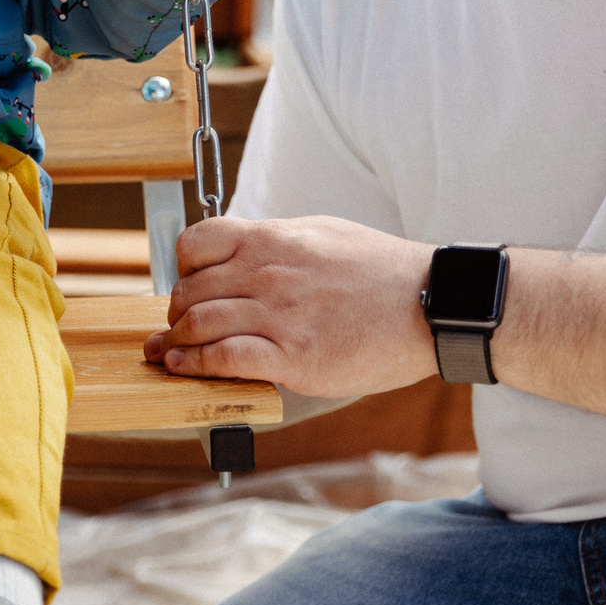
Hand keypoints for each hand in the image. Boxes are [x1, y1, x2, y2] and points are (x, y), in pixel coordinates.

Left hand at [141, 215, 435, 397]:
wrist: (432, 304)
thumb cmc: (382, 271)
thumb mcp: (321, 234)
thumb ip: (277, 242)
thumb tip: (244, 250)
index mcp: (271, 239)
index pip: (195, 244)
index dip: (182, 268)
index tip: (188, 285)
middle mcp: (266, 273)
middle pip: (189, 291)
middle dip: (176, 314)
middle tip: (179, 329)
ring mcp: (278, 314)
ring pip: (198, 325)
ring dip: (177, 344)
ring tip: (173, 354)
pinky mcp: (294, 356)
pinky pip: (225, 359)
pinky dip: (197, 366)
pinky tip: (186, 370)